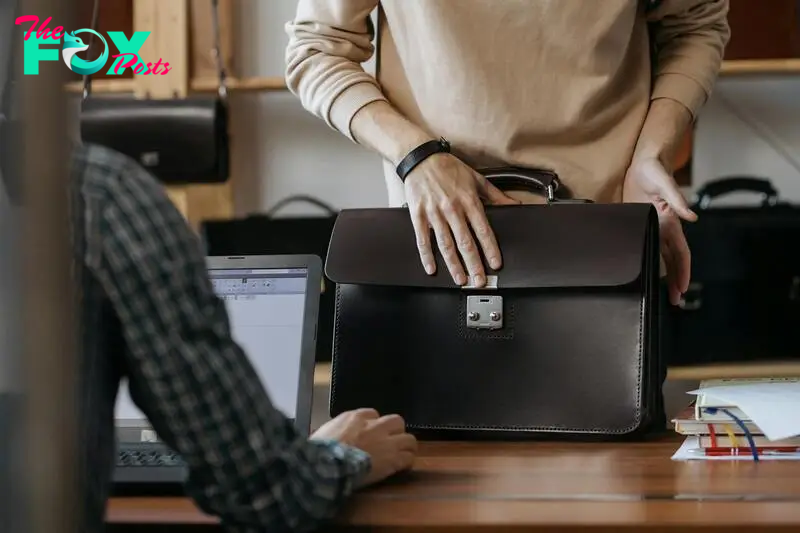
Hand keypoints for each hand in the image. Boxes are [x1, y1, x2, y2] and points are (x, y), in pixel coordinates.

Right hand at [311, 408, 417, 486]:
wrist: (327, 465)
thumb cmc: (320, 451)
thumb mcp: (325, 432)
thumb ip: (337, 430)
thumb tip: (335, 436)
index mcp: (356, 417)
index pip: (373, 414)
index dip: (373, 425)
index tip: (370, 434)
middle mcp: (375, 426)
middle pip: (396, 421)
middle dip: (395, 431)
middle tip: (390, 442)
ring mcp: (386, 442)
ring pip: (409, 439)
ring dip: (406, 446)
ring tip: (402, 454)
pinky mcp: (393, 459)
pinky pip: (408, 458)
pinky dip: (407, 462)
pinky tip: (403, 467)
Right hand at [404, 153, 517, 286]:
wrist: (420, 158)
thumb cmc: (448, 168)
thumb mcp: (477, 179)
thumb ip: (496, 195)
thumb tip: (513, 205)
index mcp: (469, 200)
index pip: (483, 230)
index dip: (490, 249)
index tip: (495, 263)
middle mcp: (452, 208)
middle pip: (465, 242)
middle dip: (474, 264)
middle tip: (480, 280)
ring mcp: (434, 213)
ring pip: (445, 244)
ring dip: (454, 264)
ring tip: (461, 279)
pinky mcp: (418, 215)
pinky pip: (422, 239)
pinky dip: (427, 256)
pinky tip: (432, 268)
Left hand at [624, 157, 696, 305]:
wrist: (642, 164)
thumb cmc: (654, 170)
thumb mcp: (663, 182)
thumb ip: (676, 198)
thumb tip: (691, 216)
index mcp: (671, 221)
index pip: (681, 252)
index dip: (682, 271)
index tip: (682, 288)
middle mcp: (665, 227)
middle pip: (673, 260)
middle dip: (675, 281)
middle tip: (675, 301)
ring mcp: (654, 227)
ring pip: (661, 257)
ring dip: (664, 275)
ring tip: (664, 294)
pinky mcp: (641, 224)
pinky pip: (648, 247)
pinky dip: (649, 261)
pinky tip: (646, 273)